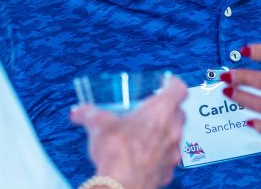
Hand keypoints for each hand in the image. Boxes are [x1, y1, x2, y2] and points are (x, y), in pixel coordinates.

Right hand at [70, 77, 186, 188]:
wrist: (123, 185)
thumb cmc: (118, 153)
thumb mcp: (99, 125)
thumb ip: (89, 114)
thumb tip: (80, 111)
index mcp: (161, 111)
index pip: (179, 89)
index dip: (173, 84)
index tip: (167, 83)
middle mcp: (172, 130)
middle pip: (179, 112)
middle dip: (168, 110)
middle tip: (152, 110)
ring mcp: (173, 152)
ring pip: (175, 136)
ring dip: (164, 133)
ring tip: (145, 135)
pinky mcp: (168, 170)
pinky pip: (167, 158)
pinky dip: (158, 155)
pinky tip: (143, 157)